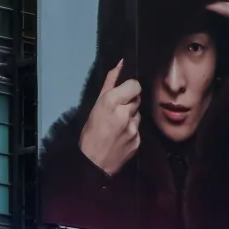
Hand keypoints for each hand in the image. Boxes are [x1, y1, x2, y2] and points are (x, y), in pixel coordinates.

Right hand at [77, 60, 141, 176]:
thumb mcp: (95, 105)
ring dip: (130, 117)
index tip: (122, 94)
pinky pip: (138, 129)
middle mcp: (124, 113)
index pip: (135, 85)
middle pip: (137, 99)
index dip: (129, 89)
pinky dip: (131, 130)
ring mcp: (133, 128)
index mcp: (112, 102)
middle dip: (129, 103)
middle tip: (116, 112)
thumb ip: (110, 82)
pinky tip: (121, 136)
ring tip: (117, 126)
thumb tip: (120, 64)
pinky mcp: (138, 140)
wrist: (93, 164)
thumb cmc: (90, 134)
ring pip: (138, 114)